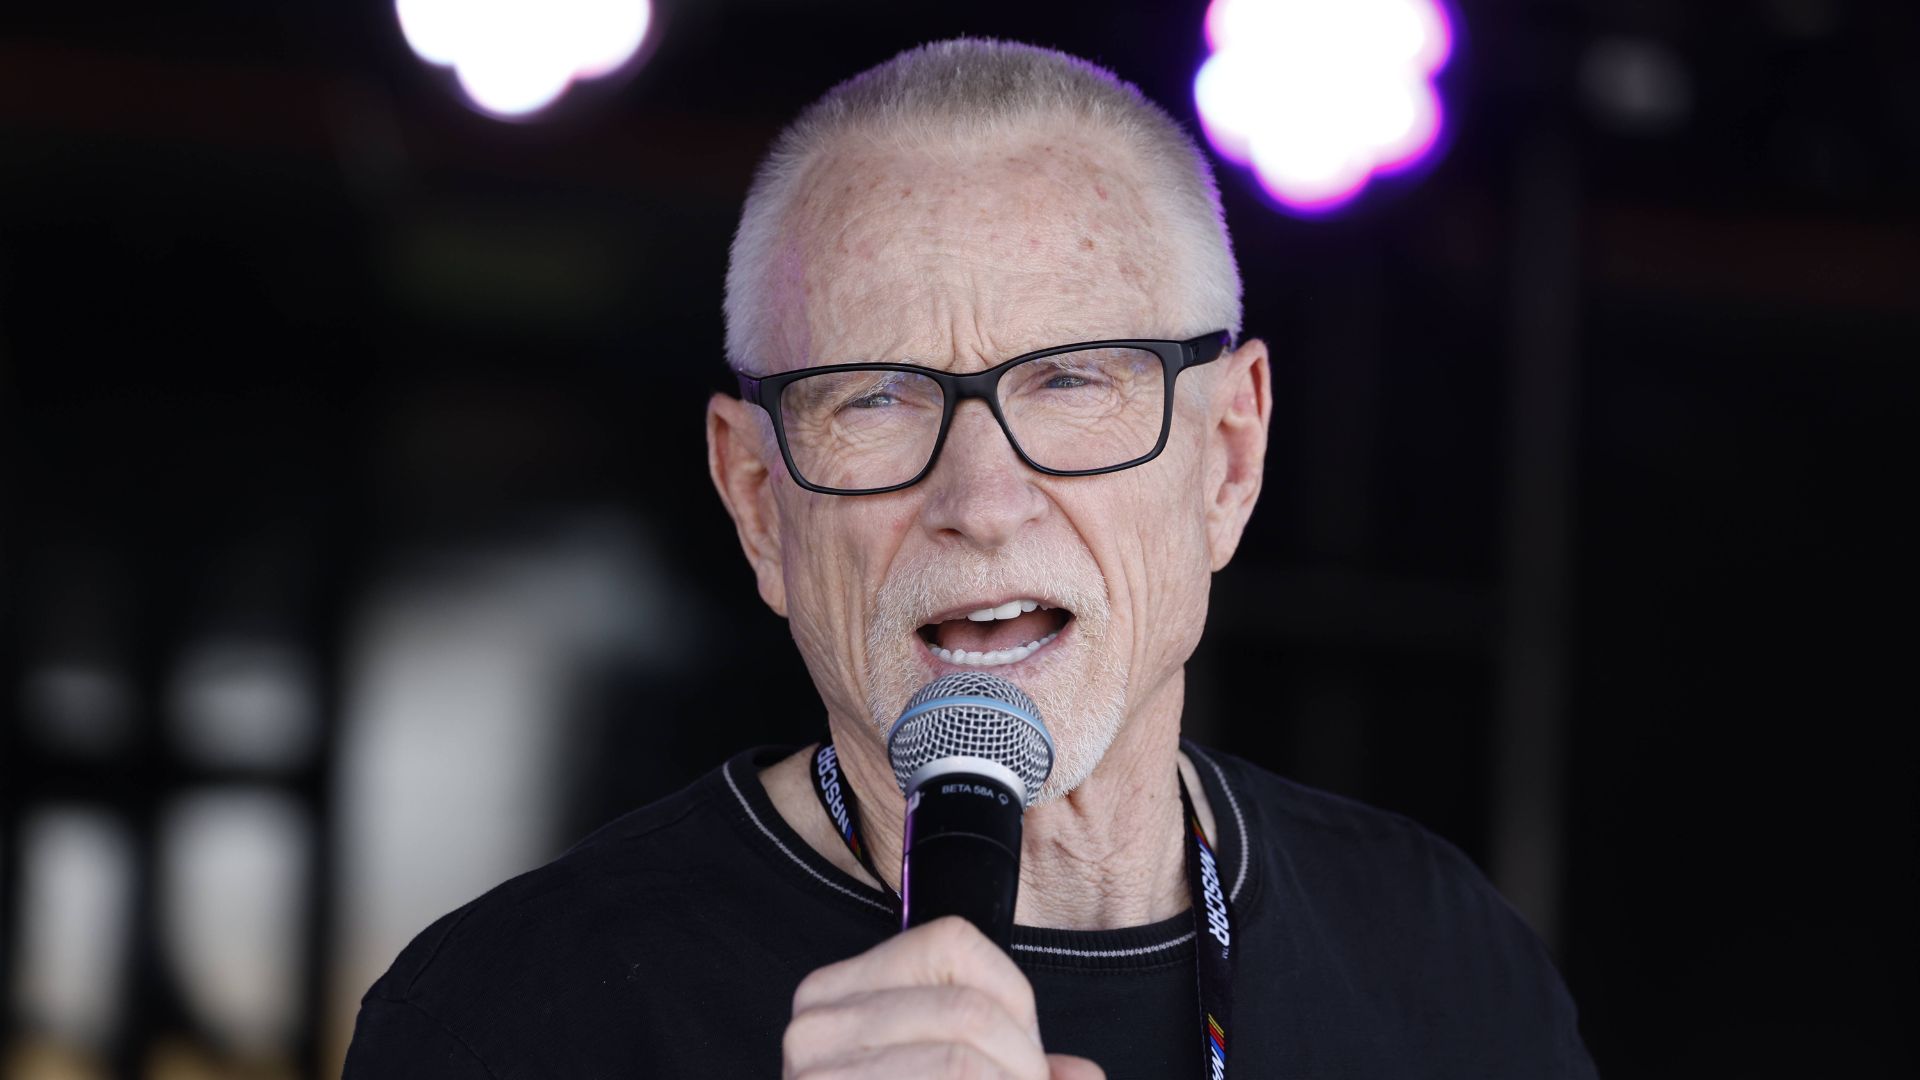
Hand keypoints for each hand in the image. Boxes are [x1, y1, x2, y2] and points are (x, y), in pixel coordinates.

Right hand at [782, 916, 1104, 1078]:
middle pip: (968, 1009)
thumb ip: (1014, 1072)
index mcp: (838, 997)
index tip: (1022, 1063)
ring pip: (963, 1060)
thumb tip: (1080, 1078)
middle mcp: (812, 1026)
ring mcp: (814, 1077)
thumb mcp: (953, 1078)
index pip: (950, 943)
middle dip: (1023, 1070)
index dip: (1013, 1002)